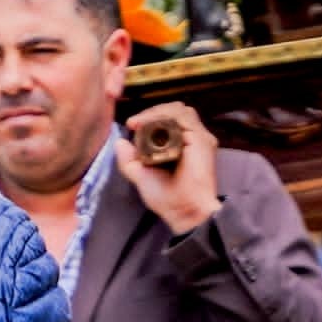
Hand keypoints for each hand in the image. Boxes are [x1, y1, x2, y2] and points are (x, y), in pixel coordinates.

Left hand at [113, 105, 222, 237]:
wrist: (183, 211)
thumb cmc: (166, 197)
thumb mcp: (140, 175)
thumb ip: (129, 160)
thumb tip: (119, 142)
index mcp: (180, 145)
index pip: (168, 119)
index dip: (149, 117)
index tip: (131, 124)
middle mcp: (191, 138)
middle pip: (174, 111)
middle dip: (152, 112)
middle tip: (134, 122)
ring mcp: (198, 137)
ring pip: (179, 110)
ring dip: (157, 112)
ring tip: (140, 123)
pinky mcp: (202, 139)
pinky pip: (184, 117)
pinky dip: (164, 115)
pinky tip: (148, 124)